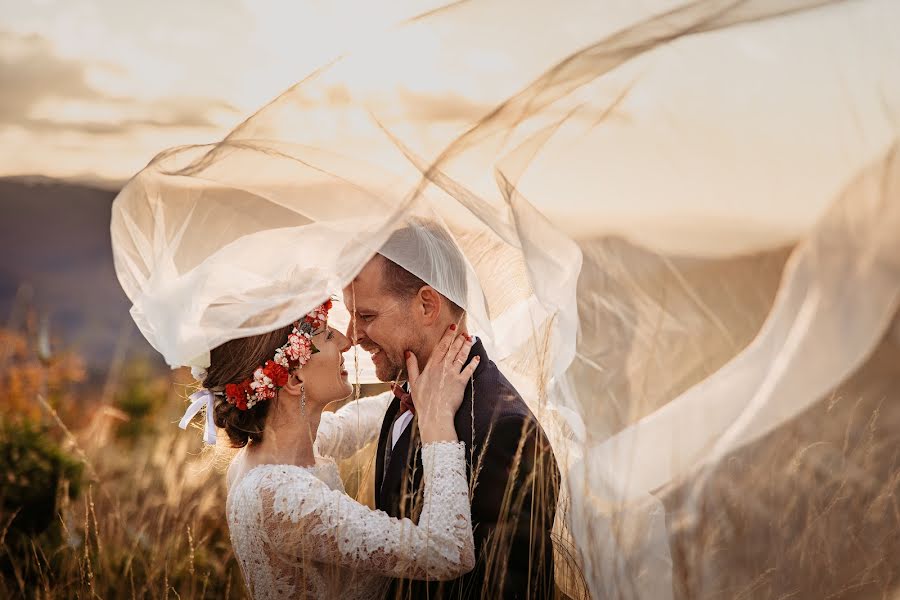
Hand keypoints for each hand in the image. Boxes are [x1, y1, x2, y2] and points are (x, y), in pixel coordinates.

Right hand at [406, 325, 478, 442]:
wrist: (435, 414)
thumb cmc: (423, 401)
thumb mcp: (413, 382)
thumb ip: (412, 366)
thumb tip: (408, 352)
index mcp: (431, 367)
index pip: (440, 347)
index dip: (447, 336)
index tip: (452, 328)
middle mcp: (443, 368)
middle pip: (452, 349)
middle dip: (458, 339)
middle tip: (464, 331)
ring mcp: (453, 374)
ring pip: (461, 356)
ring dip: (466, 347)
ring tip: (470, 339)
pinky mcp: (461, 383)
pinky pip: (469, 370)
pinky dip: (473, 363)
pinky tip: (477, 357)